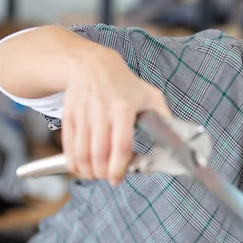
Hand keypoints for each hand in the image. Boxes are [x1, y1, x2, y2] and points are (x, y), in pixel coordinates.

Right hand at [62, 47, 170, 184]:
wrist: (93, 64)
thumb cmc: (124, 82)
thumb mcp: (149, 94)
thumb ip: (163, 116)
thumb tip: (174, 137)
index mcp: (124, 108)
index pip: (121, 144)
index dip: (118, 167)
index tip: (118, 178)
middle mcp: (102, 111)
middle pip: (99, 153)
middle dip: (103, 173)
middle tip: (108, 177)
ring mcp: (83, 113)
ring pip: (81, 152)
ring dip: (87, 170)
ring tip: (96, 174)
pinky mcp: (69, 116)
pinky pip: (68, 145)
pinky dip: (72, 161)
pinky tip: (80, 167)